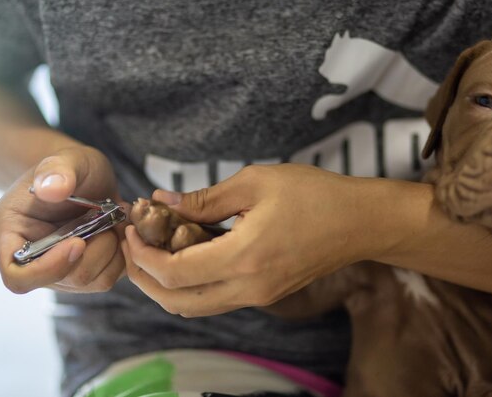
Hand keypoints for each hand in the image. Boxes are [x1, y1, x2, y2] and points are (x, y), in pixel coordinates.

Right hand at [0, 145, 126, 292]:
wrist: (87, 176)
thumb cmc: (69, 167)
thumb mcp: (65, 159)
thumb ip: (56, 170)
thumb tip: (51, 189)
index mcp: (13, 233)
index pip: (18, 276)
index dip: (49, 269)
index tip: (78, 241)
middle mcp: (35, 259)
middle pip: (64, 280)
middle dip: (95, 249)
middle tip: (107, 217)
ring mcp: (63, 269)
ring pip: (93, 281)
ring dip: (112, 250)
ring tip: (115, 220)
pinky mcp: (89, 270)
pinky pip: (111, 275)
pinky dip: (123, 254)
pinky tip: (121, 229)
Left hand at [122, 164, 363, 316]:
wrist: (359, 222)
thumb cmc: (313, 195)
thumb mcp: (255, 183)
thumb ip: (204, 198)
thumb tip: (163, 202)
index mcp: (244, 258)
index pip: (174, 273)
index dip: (143, 255)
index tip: (131, 230)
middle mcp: (249, 288)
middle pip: (178, 303)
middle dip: (145, 278)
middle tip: (132, 247)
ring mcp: (258, 296)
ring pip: (196, 307)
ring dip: (166, 286)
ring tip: (153, 252)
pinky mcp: (266, 295)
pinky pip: (216, 300)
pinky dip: (192, 285)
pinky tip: (187, 255)